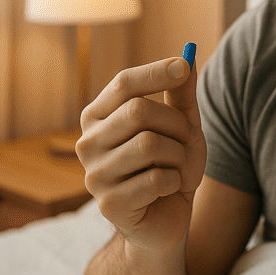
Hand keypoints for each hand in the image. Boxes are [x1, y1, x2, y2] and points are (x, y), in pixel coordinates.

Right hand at [76, 55, 205, 254]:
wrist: (167, 219)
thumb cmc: (171, 165)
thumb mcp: (182, 126)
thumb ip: (182, 94)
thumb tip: (188, 56)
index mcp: (99, 118)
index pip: (123, 83)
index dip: (155, 72)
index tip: (183, 66)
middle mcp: (87, 143)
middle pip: (138, 111)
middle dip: (177, 124)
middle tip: (188, 141)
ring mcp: (93, 175)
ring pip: (150, 145)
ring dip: (179, 156)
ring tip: (177, 168)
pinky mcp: (108, 205)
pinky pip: (156, 179)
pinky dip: (174, 182)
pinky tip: (167, 190)